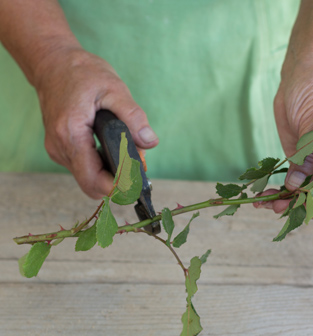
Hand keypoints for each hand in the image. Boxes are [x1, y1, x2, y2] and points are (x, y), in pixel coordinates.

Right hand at [34, 48, 158, 198]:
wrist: (53, 63)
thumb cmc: (81, 73)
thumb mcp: (114, 89)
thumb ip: (133, 117)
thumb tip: (150, 142)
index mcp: (71, 134)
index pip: (93, 179)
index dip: (118, 187)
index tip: (138, 183)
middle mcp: (59, 147)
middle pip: (91, 184)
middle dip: (118, 181)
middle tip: (138, 165)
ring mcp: (58, 149)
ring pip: (88, 178)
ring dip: (111, 173)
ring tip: (128, 151)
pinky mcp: (61, 148)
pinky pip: (84, 167)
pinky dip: (102, 164)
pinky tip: (114, 148)